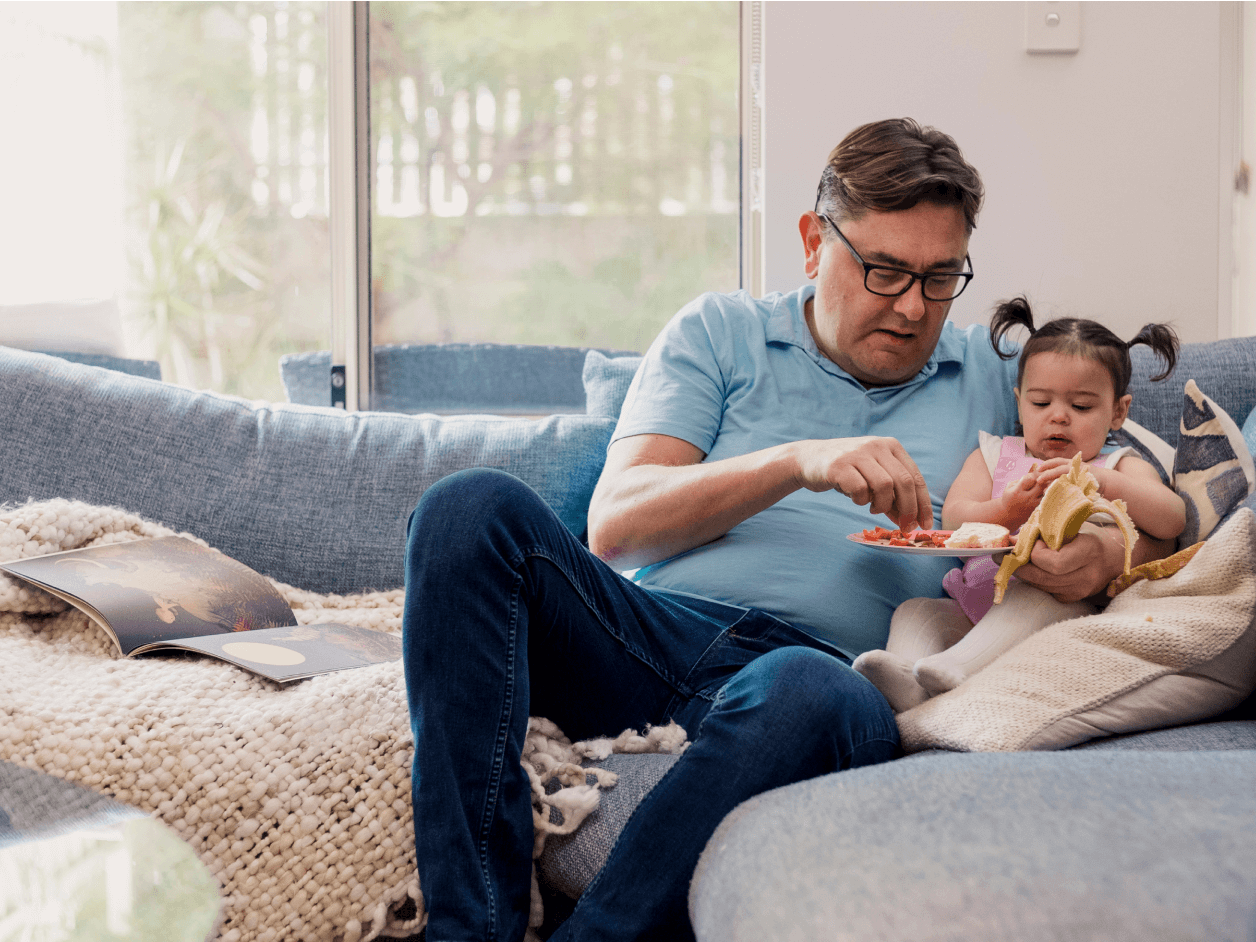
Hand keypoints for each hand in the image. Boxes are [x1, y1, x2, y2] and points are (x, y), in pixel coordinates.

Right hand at [793, 436, 932, 529]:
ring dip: (882, 505)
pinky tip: (856, 499)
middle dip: (908, 510)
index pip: (915, 477)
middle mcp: (876, 446)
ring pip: (885, 486)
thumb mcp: (873, 477)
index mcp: (890, 446)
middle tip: (904, 527)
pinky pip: (860, 490)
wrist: (808, 459)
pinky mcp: (839, 465)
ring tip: (872, 508)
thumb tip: (911, 521)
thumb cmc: (846, 471)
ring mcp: (857, 454)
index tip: (925, 525)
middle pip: (904, 482)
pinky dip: (861, 500)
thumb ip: (892, 495)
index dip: (923, 504)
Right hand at [997, 458, 1079, 529]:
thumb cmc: (1009, 498)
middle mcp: (1027, 498)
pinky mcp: (1040, 509)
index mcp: (1017, 491)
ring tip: (1057, 478)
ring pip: (1048, 491)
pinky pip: (1050, 499)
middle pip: (1042, 484)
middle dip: (1047, 476)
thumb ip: (1021, 477)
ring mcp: (1034, 505)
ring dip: (1053, 484)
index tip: (1039, 471)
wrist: (1009, 516)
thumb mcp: (1010, 486)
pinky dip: (1054, 492)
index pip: (1030, 478)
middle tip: (1051, 472)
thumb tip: (1035, 468)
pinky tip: (1057, 488)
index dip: (1036, 472)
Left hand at [1014, 525, 1123, 602]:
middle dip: (1022, 566)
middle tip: (1011, 555)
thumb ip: (1041, 532)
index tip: (1036, 542)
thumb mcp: (1070, 527)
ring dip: (1026, 573)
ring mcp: (1081, 590)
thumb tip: (1010, 540)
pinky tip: (1036, 569)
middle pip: (1043, 578)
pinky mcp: (1074, 598)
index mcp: (1089, 551)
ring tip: (1021, 560)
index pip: (1055, 563)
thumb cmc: (1088, 536)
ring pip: (1041, 586)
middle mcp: (1087, 575)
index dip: (1037, 554)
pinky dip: (1035, 580)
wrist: (1114, 557)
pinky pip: (1046, 591)